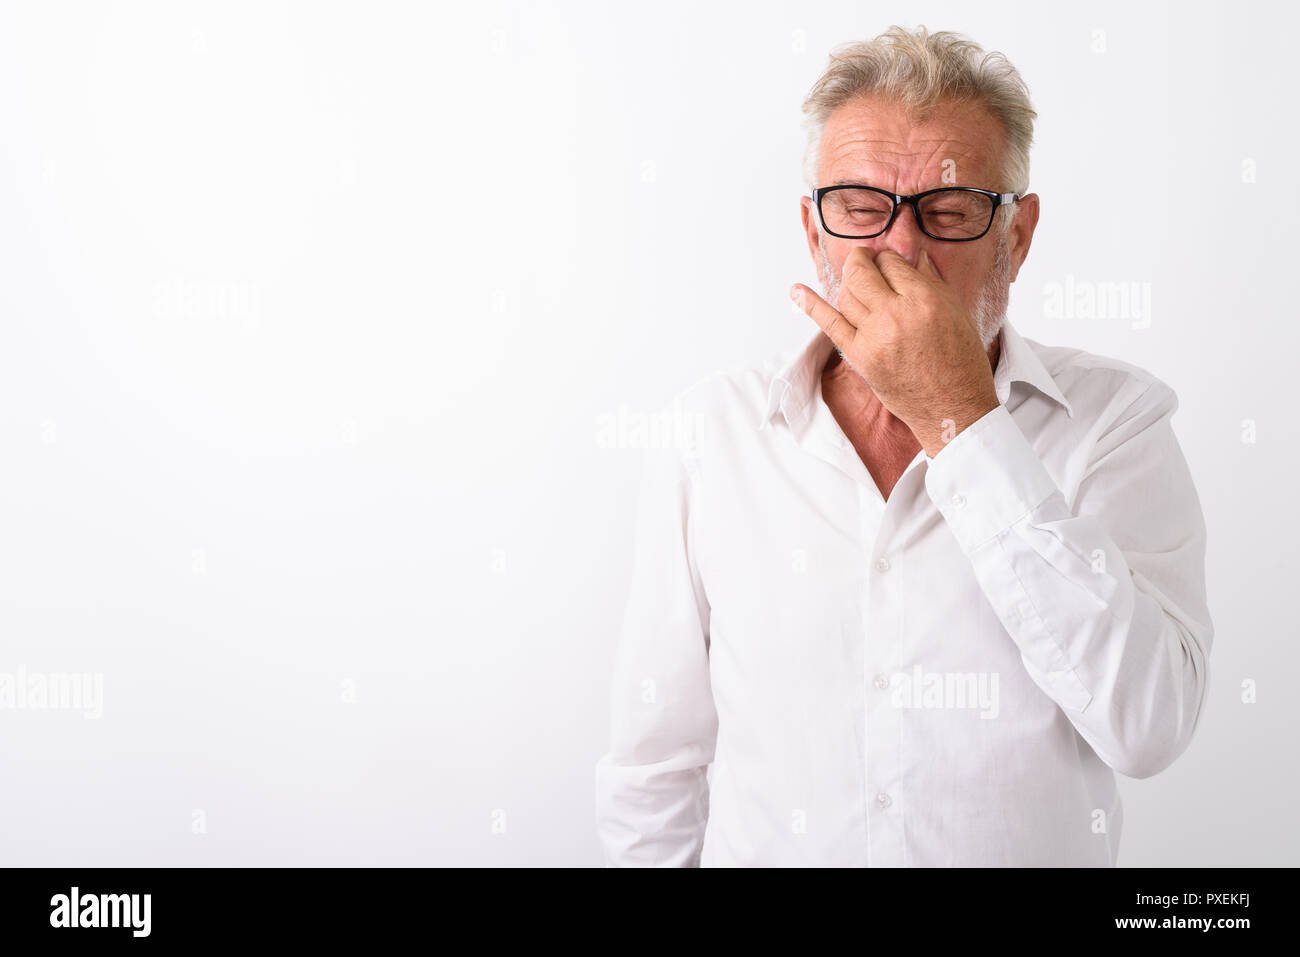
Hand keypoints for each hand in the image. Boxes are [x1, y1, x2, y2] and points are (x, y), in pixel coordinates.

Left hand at [790, 247, 998, 456]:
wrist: (952, 408)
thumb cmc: (960, 361)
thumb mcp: (956, 312)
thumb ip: (929, 280)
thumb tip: (909, 255)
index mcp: (924, 299)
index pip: (890, 262)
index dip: (888, 260)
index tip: (890, 264)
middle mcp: (895, 314)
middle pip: (861, 273)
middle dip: (860, 260)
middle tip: (865, 260)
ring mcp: (873, 337)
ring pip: (845, 294)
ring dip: (848, 283)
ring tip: (858, 283)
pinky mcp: (859, 358)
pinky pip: (829, 324)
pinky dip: (811, 305)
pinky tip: (796, 291)